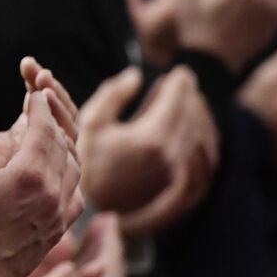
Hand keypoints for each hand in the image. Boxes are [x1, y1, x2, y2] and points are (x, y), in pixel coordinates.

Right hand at [0, 71, 83, 276]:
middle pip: (63, 144)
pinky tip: (54, 171)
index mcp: (26, 176)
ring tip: (46, 135)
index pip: (43, 128)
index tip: (35, 91)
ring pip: (74, 167)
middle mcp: (51, 192)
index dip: (39, 106)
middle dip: (52, 121)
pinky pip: (76, 193)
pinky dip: (68, 175)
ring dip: (63, 147)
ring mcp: (59, 212)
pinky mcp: (60, 228)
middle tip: (41, 107)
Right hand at [78, 67, 218, 234]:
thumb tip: (136, 75)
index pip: (176, 101)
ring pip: (191, 132)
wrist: (88, 205)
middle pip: (188, 115)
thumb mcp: (92, 122)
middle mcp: (168, 155)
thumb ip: (114, 94)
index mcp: (151, 137)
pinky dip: (186, 131)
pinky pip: (186, 148)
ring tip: (183, 99)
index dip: (180, 83)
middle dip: (188, 95)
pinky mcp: (170, 180)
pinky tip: (176, 123)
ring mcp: (172, 170)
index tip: (181, 71)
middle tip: (185, 81)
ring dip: (190, 113)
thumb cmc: (85, 161)